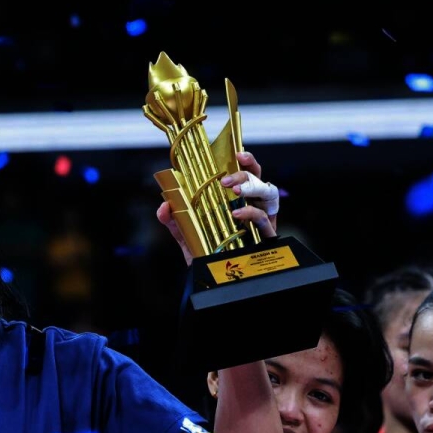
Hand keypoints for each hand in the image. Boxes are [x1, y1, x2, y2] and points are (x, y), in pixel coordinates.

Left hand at [155, 150, 277, 265]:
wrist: (215, 280)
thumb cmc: (207, 253)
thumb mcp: (188, 236)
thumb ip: (175, 221)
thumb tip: (164, 206)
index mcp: (237, 200)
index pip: (246, 173)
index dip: (246, 160)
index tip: (237, 153)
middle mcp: (253, 206)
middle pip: (258, 178)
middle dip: (244, 173)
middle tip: (225, 181)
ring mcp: (263, 220)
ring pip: (268, 193)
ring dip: (251, 188)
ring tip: (235, 192)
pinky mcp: (268, 236)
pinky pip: (264, 219)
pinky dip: (251, 214)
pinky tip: (237, 215)